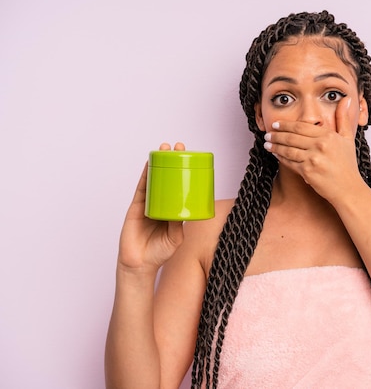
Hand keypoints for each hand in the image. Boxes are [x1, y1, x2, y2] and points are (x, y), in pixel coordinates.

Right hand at [117, 142, 185, 273]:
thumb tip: (183, 210)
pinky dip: (145, 175)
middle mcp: (160, 204)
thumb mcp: (175, 237)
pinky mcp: (136, 207)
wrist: (140, 265)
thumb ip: (178, 224)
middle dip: (172, 161)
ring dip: (158, 163)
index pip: (179, 187)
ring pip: (153, 179)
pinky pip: (141, 188)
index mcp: (172, 210)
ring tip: (164, 148)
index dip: (184, 173)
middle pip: (167, 178)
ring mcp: (147, 204)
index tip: (191, 159)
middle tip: (179, 147)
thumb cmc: (159, 253)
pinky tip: (149, 164)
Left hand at [264, 97, 365, 201]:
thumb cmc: (348, 165)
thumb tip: (346, 99)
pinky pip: (290, 162)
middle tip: (268, 133)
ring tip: (267, 144)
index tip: (276, 124)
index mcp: (328, 135)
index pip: (301, 126)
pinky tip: (275, 155)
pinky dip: (280, 158)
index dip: (286, 125)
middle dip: (277, 134)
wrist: (349, 189)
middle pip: (292, 136)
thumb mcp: (348, 138)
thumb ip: (343, 118)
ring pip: (288, 149)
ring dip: (275, 146)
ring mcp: (313, 158)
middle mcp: (320, 145)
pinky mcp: (307, 172)